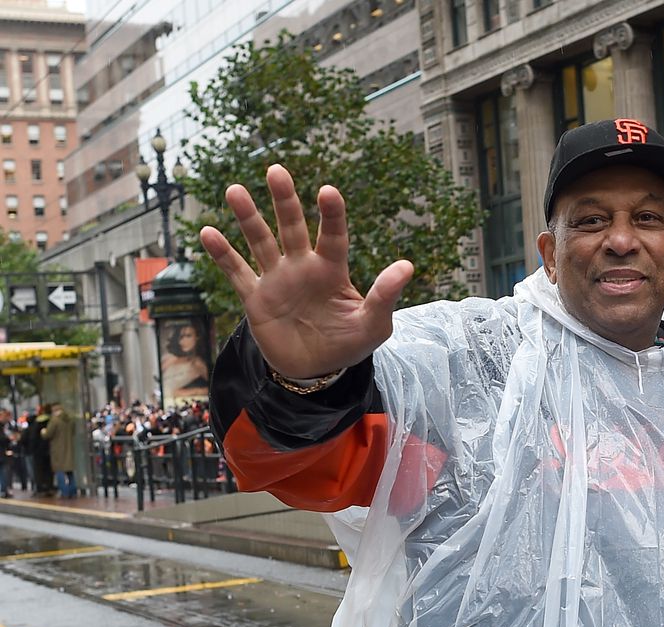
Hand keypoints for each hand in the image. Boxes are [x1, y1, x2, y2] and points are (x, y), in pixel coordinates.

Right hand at [198, 164, 412, 378]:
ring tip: (236, 190)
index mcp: (332, 270)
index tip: (328, 191)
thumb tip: (407, 266)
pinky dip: (222, 254)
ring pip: (261, 242)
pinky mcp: (256, 299)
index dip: (332, 214)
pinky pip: (237, 273)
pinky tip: (208, 232)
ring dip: (248, 217)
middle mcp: (303, 267)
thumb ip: (385, 295)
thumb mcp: (373, 324)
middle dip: (285, 201)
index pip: (333, 236)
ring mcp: (277, 280)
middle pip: (292, 228)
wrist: (316, 371)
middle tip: (277, 171)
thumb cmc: (349, 344)